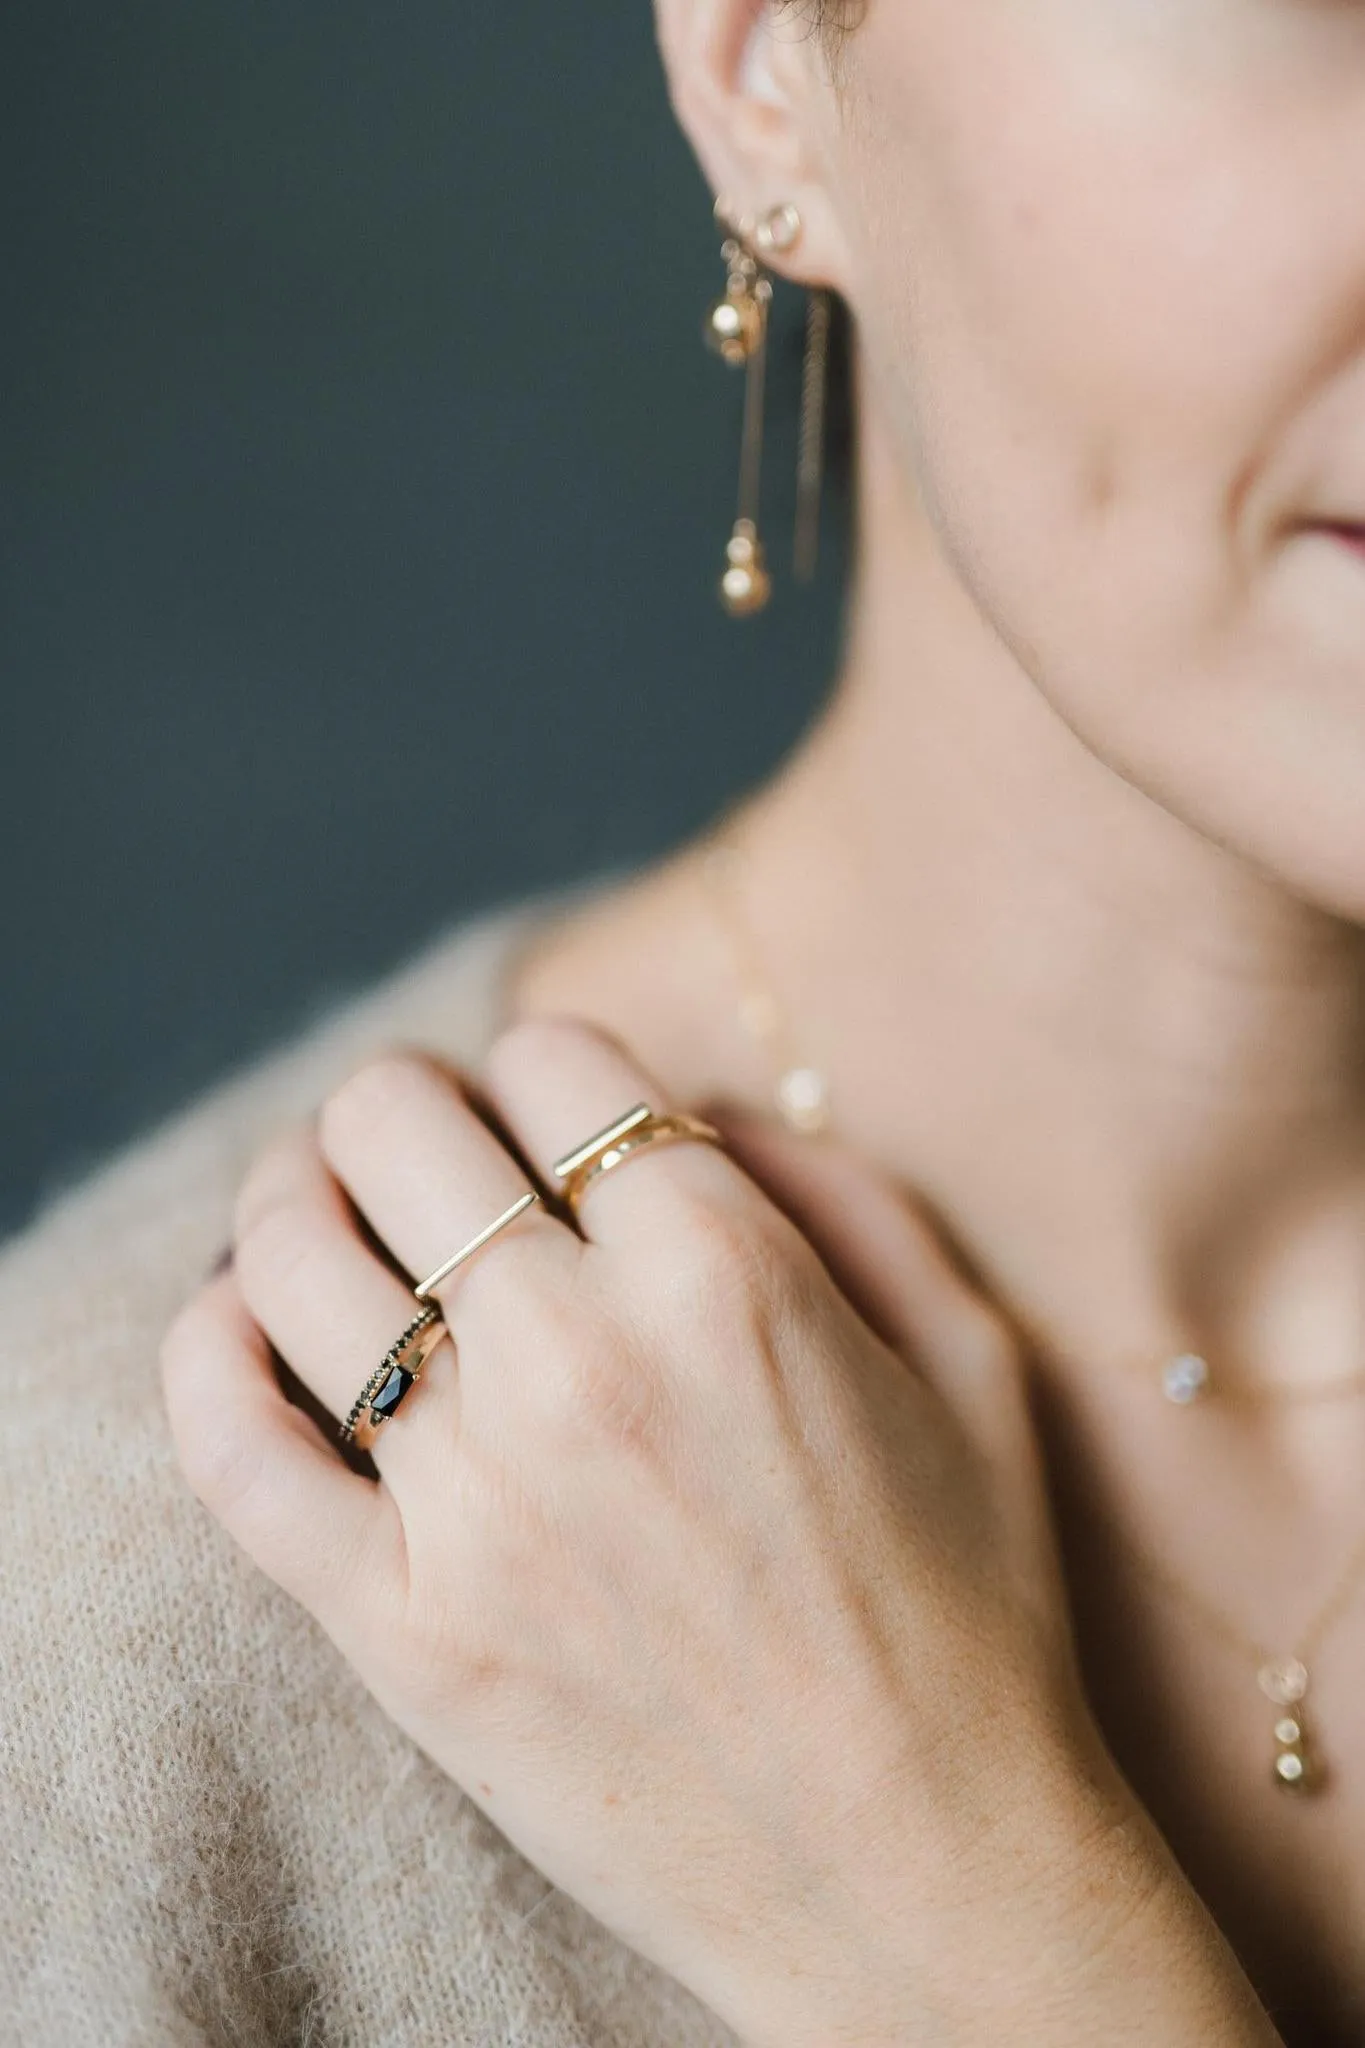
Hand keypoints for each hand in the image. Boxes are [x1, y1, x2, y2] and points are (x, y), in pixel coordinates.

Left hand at [160, 1016, 1158, 2046]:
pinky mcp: (398, 1627)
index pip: (551, 1058)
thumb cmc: (965, 1607)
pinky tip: (236, 1325)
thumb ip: (842, 1193)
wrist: (919, 1874)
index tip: (551, 1123)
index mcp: (727, 1274)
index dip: (544, 1070)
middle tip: (427, 1152)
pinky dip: (205, 1356)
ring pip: (293, 1257)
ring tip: (329, 1216)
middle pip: (393, 1122)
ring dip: (296, 1200)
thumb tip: (701, 1112)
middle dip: (405, 1106)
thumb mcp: (971, 1358)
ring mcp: (472, 1498)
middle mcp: (580, 1359)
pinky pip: (231, 1449)